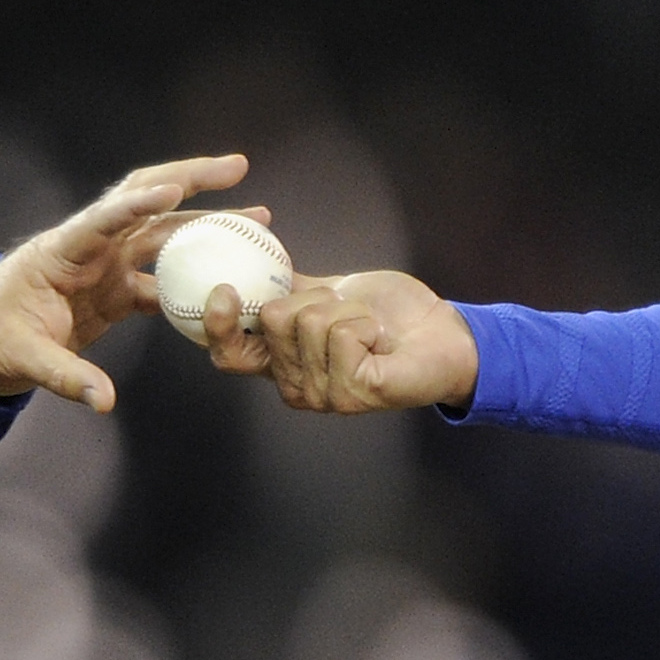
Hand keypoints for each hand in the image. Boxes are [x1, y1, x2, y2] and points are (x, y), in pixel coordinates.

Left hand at [0, 154, 253, 410]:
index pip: (104, 218)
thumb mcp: (22, 359)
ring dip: (208, 223)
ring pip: (165, 232)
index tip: (173, 191)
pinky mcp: (117, 290)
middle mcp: (91, 247)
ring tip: (257, 218)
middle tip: (238, 166)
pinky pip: (164, 277)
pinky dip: (196, 276)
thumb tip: (103, 401)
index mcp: (63, 250)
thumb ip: (65, 376)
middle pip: (146, 199)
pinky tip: (231, 279)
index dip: (138, 204)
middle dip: (192, 178)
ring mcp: (107, 265)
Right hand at [205, 268, 478, 413]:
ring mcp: (323, 395)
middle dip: (318, 298)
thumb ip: (289, 290)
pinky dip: (368, 322)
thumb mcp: (330, 294)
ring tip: (371, 328)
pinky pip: (343, 332)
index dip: (217, 324)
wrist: (442, 332)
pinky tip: (382, 342)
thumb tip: (251, 264)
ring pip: (310, 320)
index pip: (229, 355)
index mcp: (282, 364)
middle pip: (275, 317)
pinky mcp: (352, 393)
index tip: (225, 291)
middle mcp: (295, 386)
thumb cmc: (390, 315)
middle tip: (348, 313)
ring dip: (348, 309)